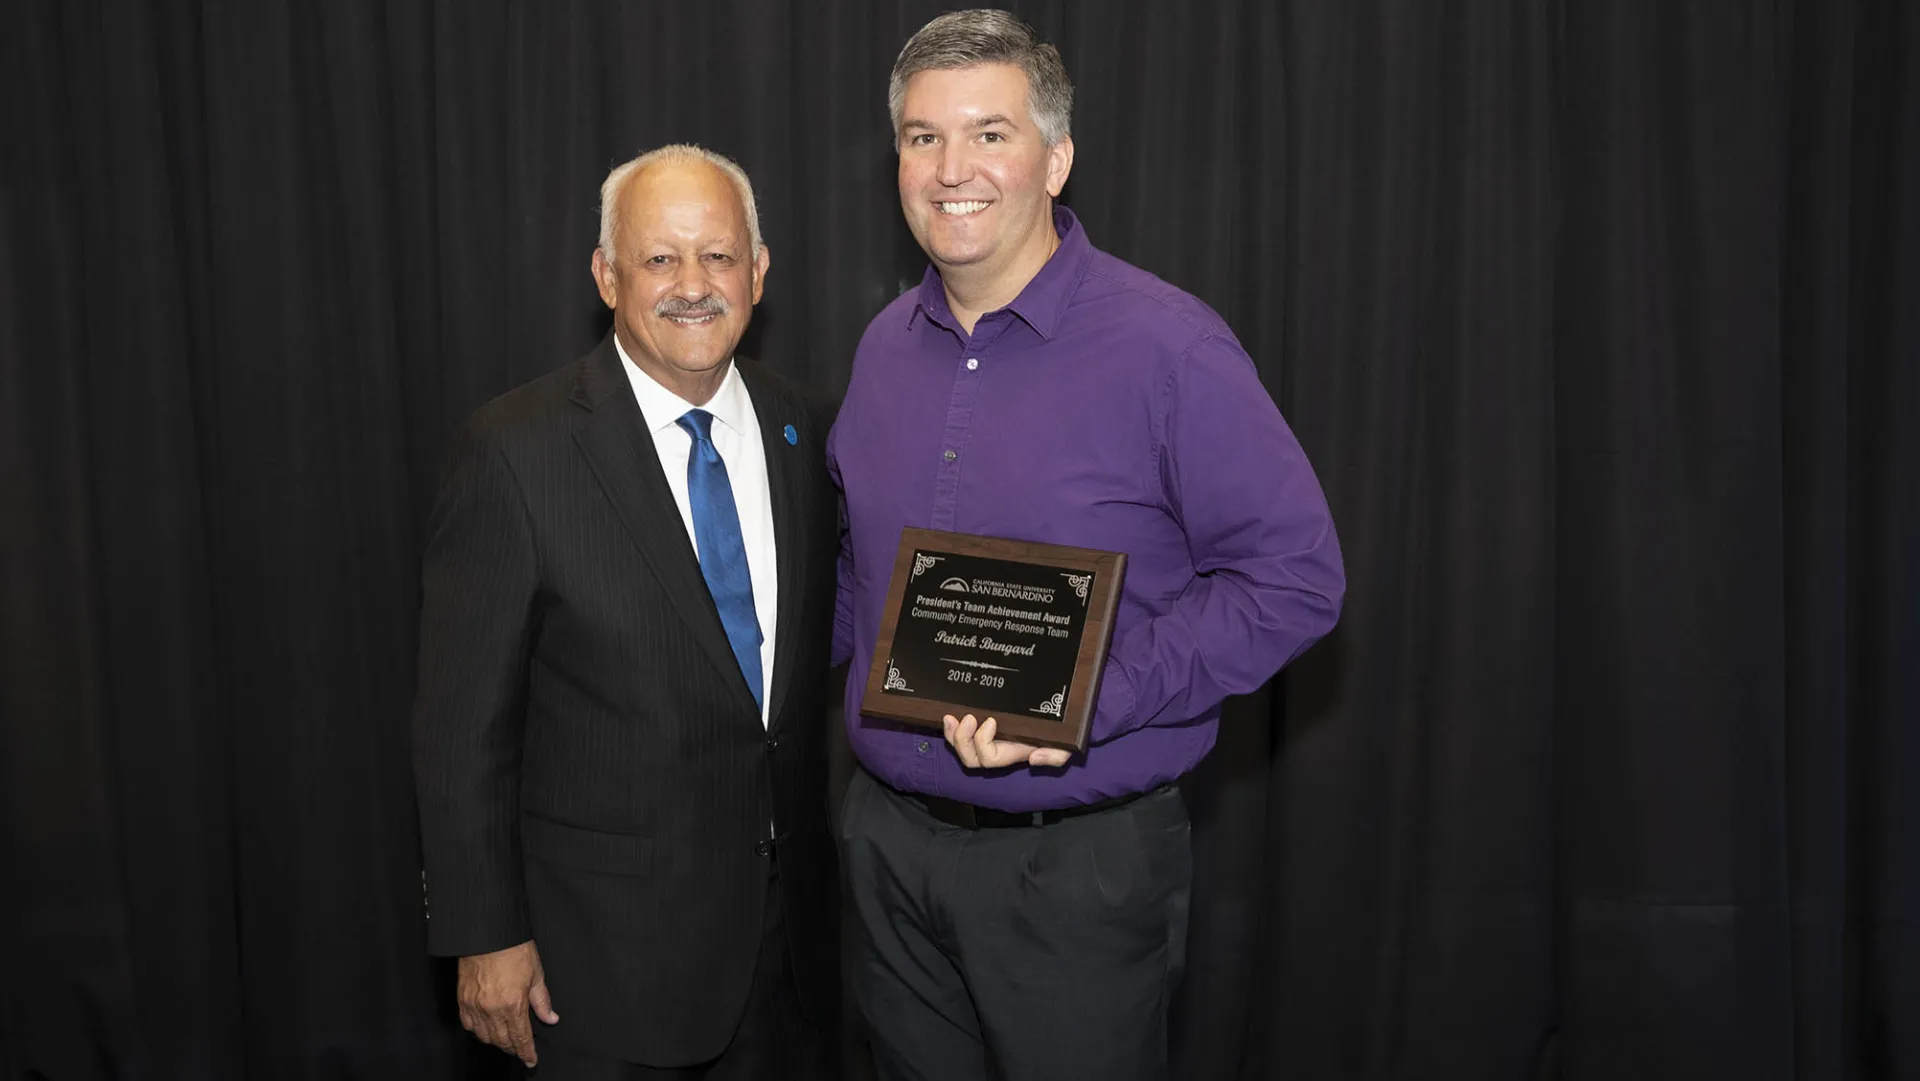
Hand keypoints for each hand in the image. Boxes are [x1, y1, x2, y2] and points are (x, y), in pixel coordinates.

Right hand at [456, 939, 559, 1066]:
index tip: (531, 1060)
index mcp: (513, 1004)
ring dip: (496, 1041)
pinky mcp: (462, 1000)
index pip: (521, 1038)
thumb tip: (551, 1018)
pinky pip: (468, 1025)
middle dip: (513, 1048)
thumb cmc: (513, 949)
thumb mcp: (536, 974)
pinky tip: (486, 1028)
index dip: (526, 1052)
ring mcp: (475, 1006)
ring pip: (485, 1036)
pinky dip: (478, 1031)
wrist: (488, 934)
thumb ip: (542, 1001)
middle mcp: (492, 1009)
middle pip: (502, 1041)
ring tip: (505, 1040)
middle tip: (520, 1050)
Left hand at [943, 713, 1071, 768]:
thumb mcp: (1064, 746)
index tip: (990, 721)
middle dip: (962, 740)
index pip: (989, 759)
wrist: (1057, 713)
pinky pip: (959, 735)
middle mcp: (996, 748)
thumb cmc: (1059, 732)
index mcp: (1011, 753)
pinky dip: (951, 728)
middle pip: (970, 758)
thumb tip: (1035, 758)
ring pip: (961, 748)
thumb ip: (1055, 757)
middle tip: (968, 719)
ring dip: (953, 734)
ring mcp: (986, 738)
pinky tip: (949, 715)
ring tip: (952, 718)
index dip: (982, 743)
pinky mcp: (980, 724)